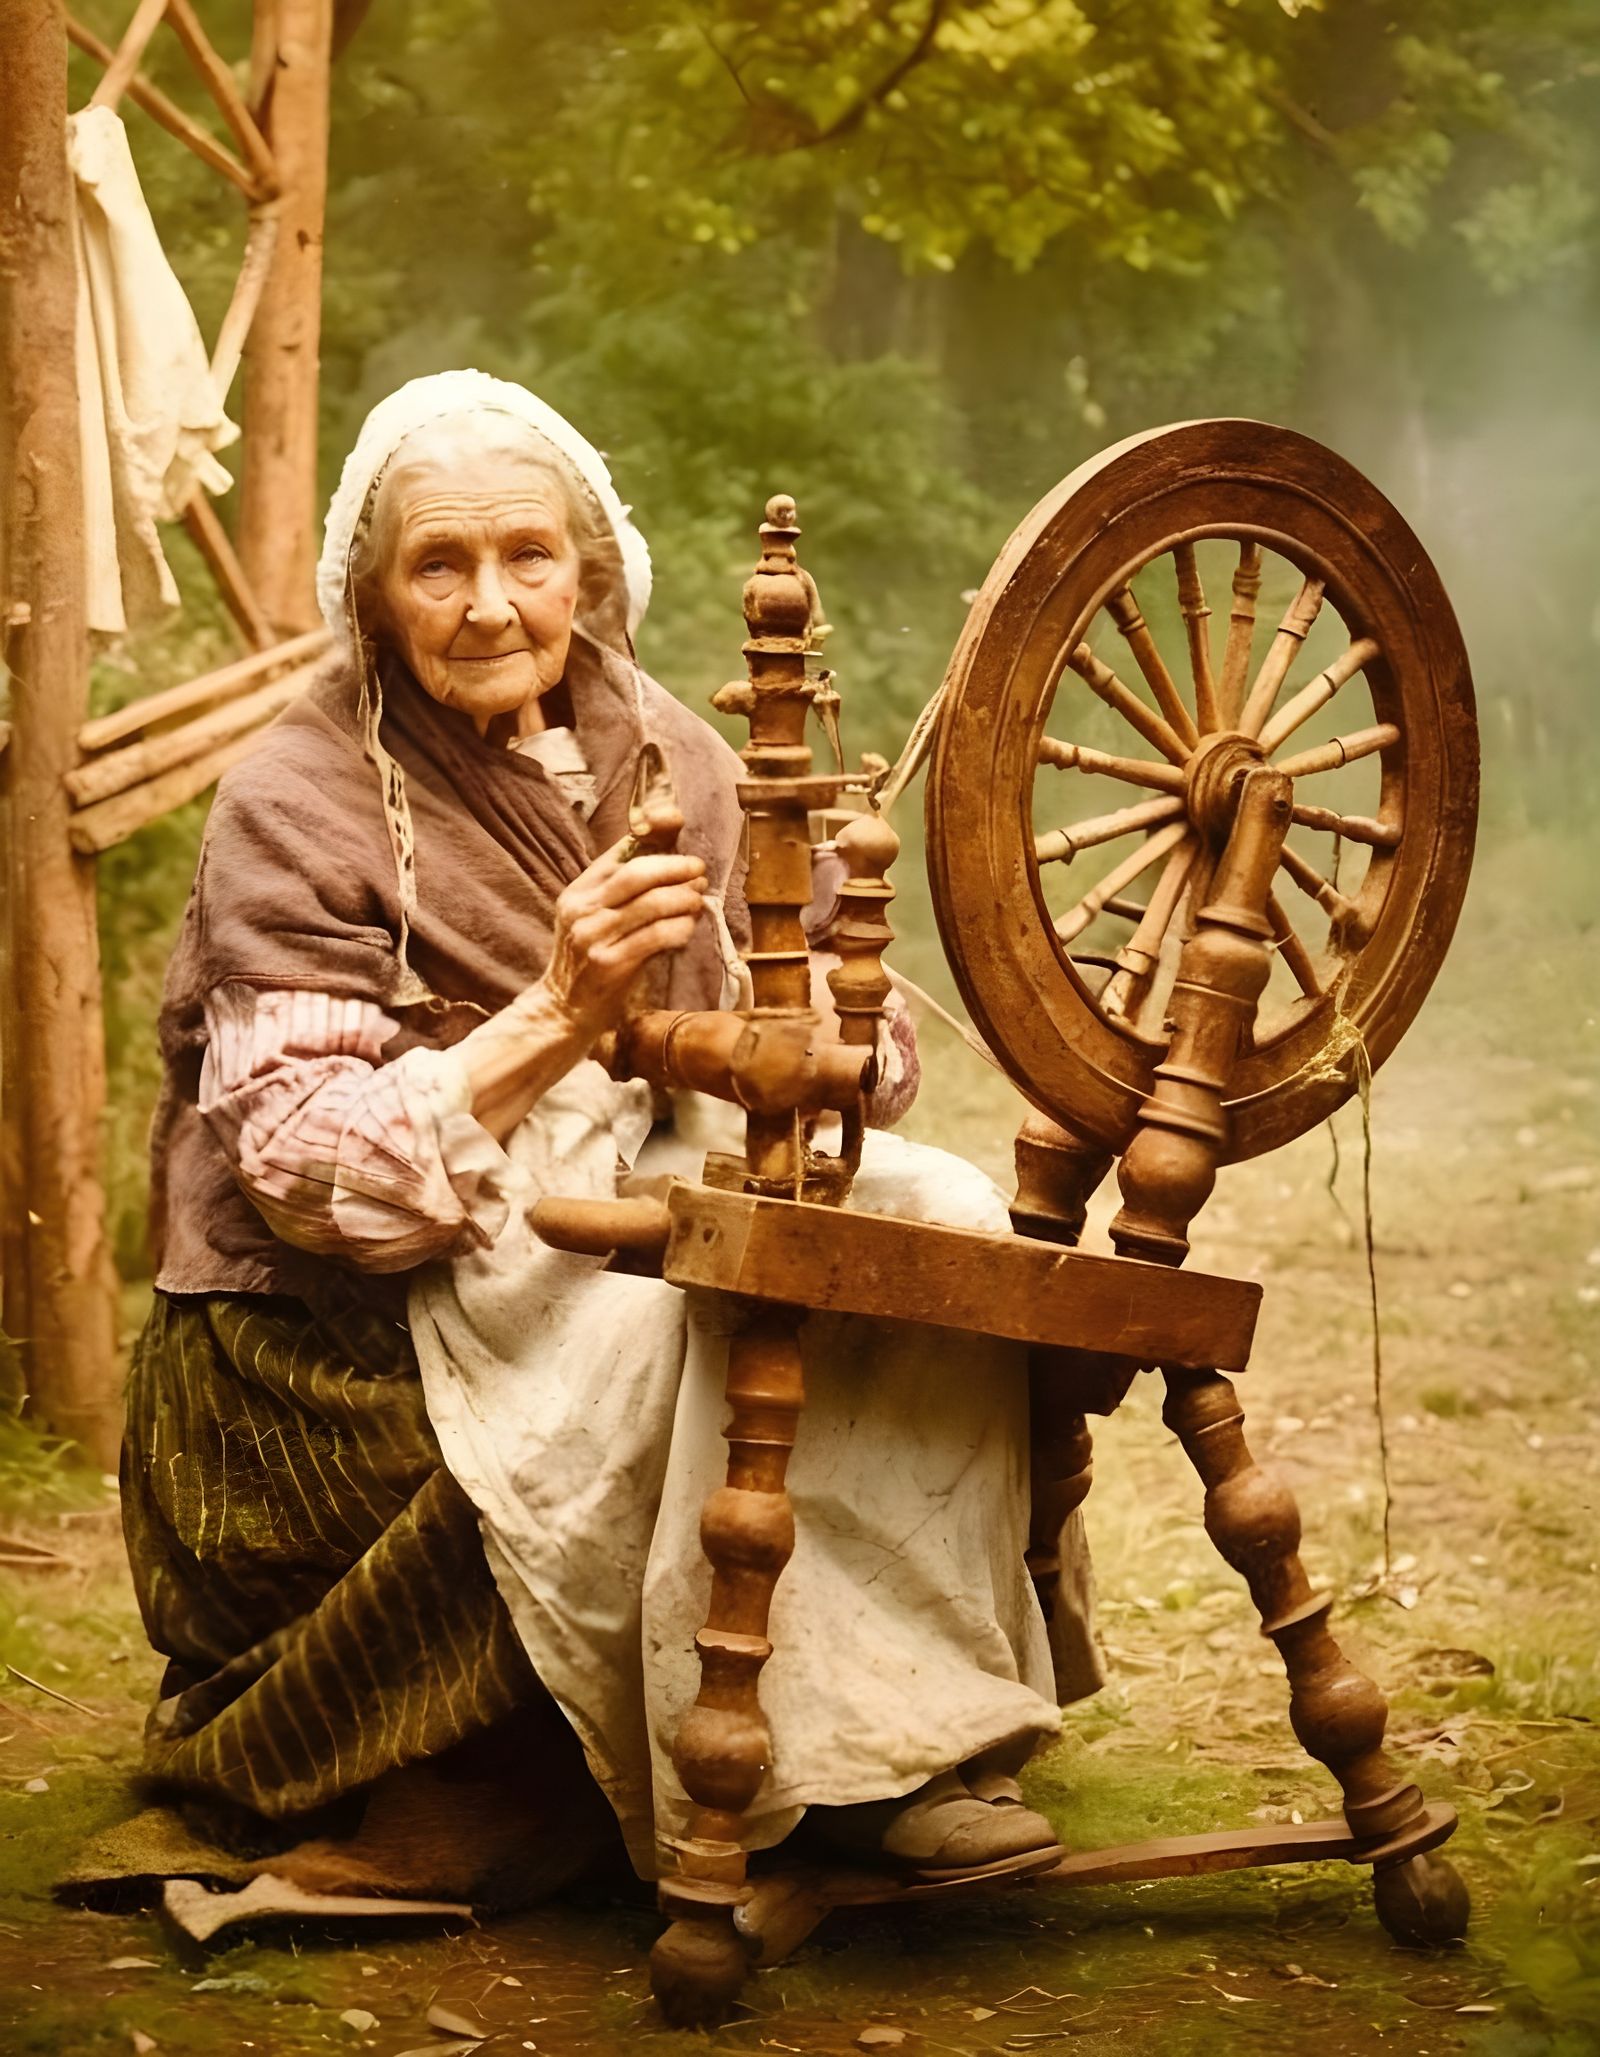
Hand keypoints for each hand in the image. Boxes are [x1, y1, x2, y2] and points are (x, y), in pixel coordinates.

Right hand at [540, 838, 708, 1032]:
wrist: (565, 1008)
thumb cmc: (588, 959)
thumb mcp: (591, 917)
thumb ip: (619, 892)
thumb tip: (670, 864)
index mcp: (578, 891)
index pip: (619, 853)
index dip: (656, 842)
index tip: (687, 855)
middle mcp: (582, 909)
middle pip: (637, 872)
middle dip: (676, 869)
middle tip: (699, 873)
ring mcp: (593, 936)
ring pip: (651, 903)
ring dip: (684, 899)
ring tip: (698, 902)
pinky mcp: (609, 963)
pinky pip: (656, 936)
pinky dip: (680, 928)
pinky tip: (688, 928)